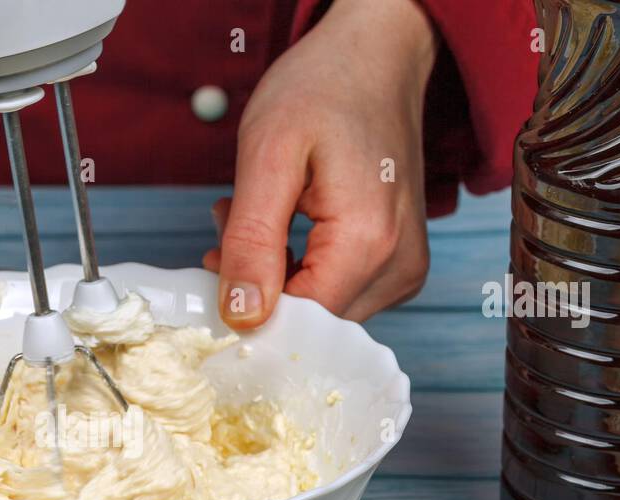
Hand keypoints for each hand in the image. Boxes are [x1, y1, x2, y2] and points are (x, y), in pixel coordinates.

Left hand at [203, 0, 436, 325]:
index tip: (215, 264)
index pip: (297, 323)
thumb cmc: (324, 89)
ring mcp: (404, 269)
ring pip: (320, 309)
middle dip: (258, 285)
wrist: (377, 56)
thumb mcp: (267, 156)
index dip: (247, 307)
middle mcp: (397, 267)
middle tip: (229, 225)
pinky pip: (338, 291)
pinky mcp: (398, 264)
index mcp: (368, 243)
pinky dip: (300, 268)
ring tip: (255, 214)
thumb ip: (252, 243)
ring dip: (275, 275)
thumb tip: (242, 317)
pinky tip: (283, 225)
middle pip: (309, 319)